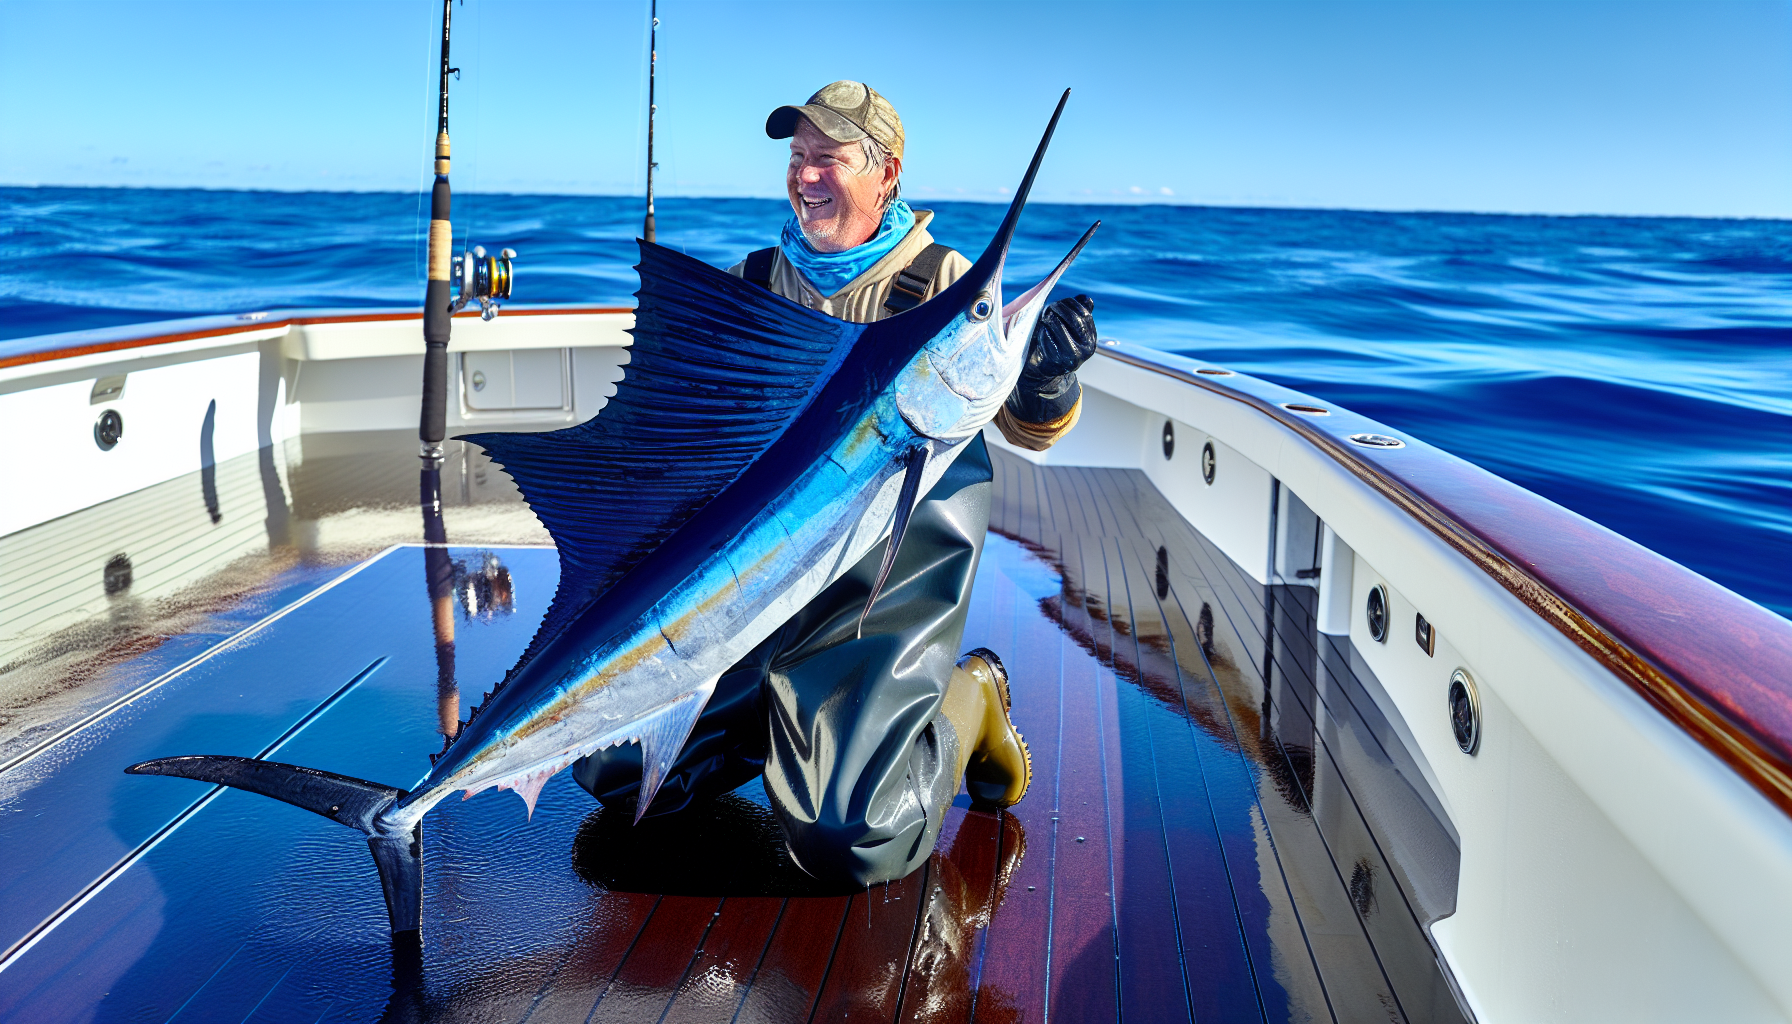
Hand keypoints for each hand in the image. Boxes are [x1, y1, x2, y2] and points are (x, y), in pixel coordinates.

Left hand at [1006, 294, 1096, 424]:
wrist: (1041, 375)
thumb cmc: (1054, 346)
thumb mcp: (1070, 330)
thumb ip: (1078, 314)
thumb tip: (1086, 298)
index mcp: (1091, 340)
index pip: (1085, 313)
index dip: (1070, 304)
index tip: (1059, 303)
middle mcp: (1087, 350)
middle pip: (1074, 318)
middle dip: (1059, 308)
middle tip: (1048, 308)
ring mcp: (1073, 357)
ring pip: (1059, 325)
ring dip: (1049, 318)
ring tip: (1043, 319)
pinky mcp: (1057, 362)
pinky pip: (1048, 337)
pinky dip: (1043, 332)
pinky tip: (1040, 333)